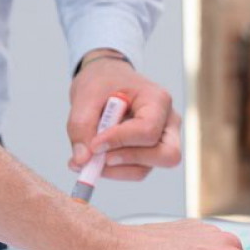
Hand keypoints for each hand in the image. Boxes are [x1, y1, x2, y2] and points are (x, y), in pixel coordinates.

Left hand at [67, 49, 180, 181]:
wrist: (107, 79)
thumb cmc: (103, 81)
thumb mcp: (85, 95)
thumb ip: (80, 126)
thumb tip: (82, 160)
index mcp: (157, 100)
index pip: (148, 130)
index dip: (120, 141)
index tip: (94, 145)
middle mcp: (168, 122)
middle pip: (166, 155)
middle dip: (130, 160)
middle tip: (100, 158)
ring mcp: (163, 140)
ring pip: (148, 168)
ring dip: (116, 168)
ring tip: (89, 158)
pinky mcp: (151, 153)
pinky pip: (137, 170)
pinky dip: (115, 170)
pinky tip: (96, 159)